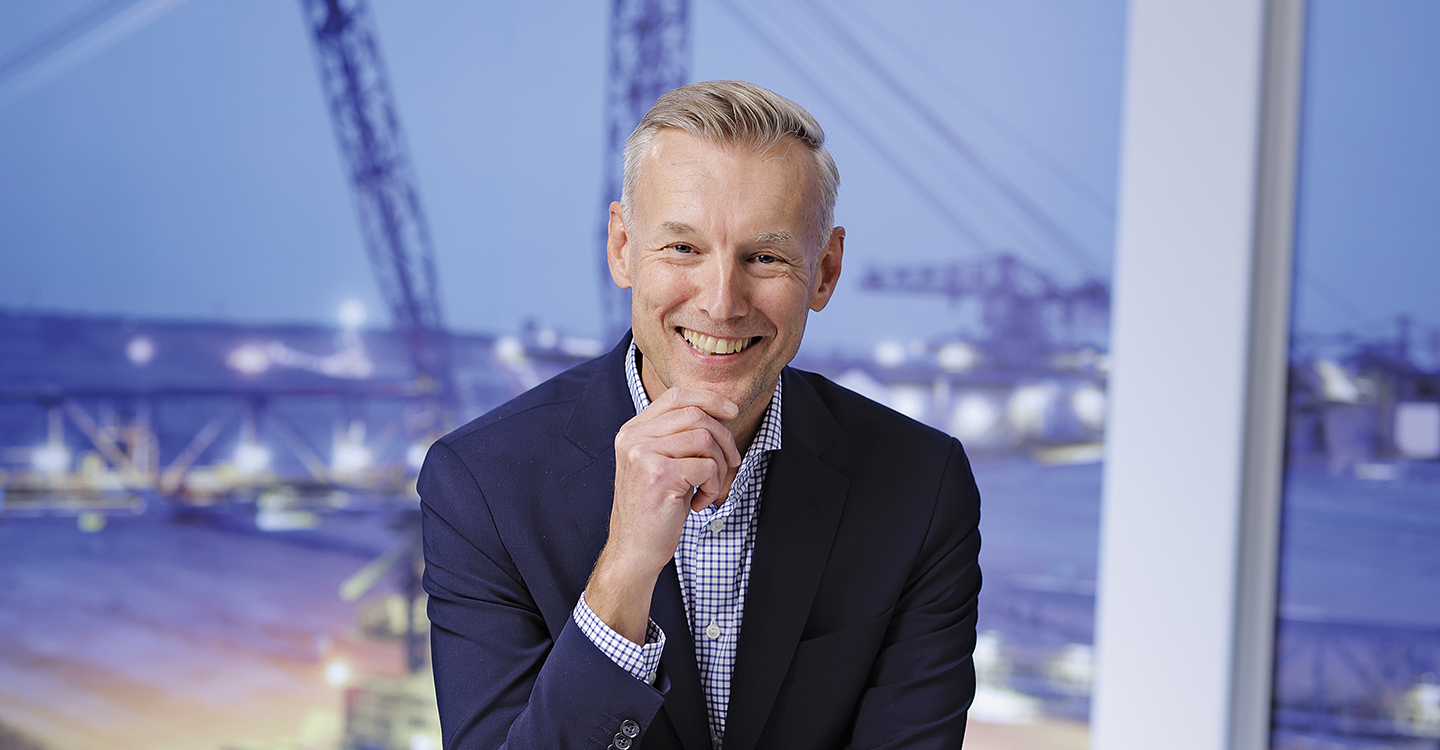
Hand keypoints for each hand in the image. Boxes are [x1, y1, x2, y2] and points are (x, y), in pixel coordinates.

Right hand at [584, 387, 741, 642]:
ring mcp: (644, 455)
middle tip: (732, 461)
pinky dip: (714, 486)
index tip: (732, 411)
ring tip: (712, 487)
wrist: (634, 550)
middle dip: (724, 437)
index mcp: (633, 430)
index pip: (676, 395)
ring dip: (720, 465)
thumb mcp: (661, 464)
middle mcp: (634, 438)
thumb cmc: (655, 509)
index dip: (709, 398)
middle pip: (696, 414)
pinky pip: (707, 467)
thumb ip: (678, 436)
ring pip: (705, 438)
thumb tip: (719, 410)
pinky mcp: (660, 475)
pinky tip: (701, 502)